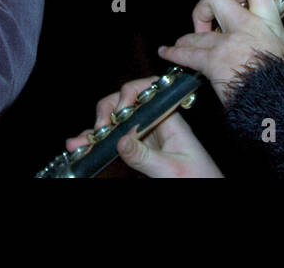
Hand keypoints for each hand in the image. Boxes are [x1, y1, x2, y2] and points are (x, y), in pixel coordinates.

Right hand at [65, 76, 222, 177]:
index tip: (119, 113)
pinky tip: (81, 147)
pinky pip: (113, 141)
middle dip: (108, 111)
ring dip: (96, 128)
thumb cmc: (198, 179)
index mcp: (170, 119)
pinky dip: (96, 143)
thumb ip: (145, 156)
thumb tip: (120, 139)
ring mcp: (144, 136)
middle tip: (99, 130)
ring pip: (115, 122)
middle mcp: (155, 123)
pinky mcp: (137, 150)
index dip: (130, 94)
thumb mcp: (171, 170)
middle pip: (126, 102)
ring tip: (79, 142)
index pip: (149, 91)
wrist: (205, 191)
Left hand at [158, 0, 283, 105]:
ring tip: (183, 42)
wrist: (282, 103)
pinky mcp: (212, 62)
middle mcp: (245, 25)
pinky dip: (174, 53)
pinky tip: (167, 52)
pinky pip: (186, 55)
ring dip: (187, 39)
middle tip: (207, 19)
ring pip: (196, 32)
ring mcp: (226, 42)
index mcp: (267, 20)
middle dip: (206, 7)